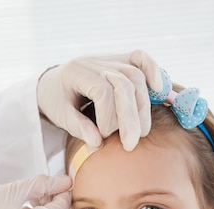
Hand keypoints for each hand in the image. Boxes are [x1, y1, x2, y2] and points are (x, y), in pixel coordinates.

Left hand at [37, 50, 161, 150]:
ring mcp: (109, 59)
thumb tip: (97, 143)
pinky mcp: (120, 60)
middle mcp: (95, 61)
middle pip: (124, 83)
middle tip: (130, 144)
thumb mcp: (60, 115)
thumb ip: (78, 128)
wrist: (53, 82)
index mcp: (77, 71)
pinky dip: (153, 70)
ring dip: (142, 106)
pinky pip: (140, 58)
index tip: (102, 138)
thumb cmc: (57, 100)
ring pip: (135, 75)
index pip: (102, 91)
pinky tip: (159, 89)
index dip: (107, 118)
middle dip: (130, 117)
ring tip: (141, 132)